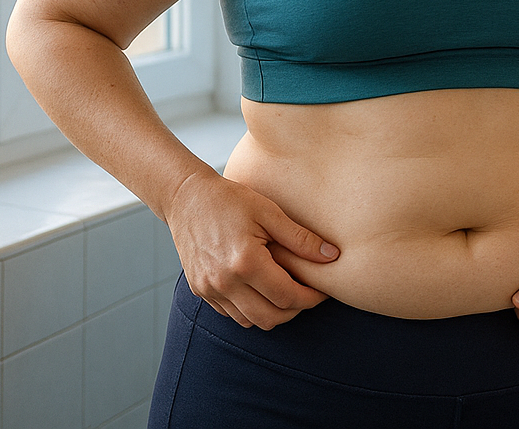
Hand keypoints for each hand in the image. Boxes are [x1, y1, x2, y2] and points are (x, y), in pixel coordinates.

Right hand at [166, 171, 339, 329]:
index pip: (287, 296)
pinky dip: (250, 309)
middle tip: (308, 294)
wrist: (186, 197)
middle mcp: (225, 282)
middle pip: (270, 318)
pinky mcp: (200, 290)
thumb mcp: (270, 212)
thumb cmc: (230, 199)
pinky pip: (231, 314)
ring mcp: (209, 289)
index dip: (310, 298)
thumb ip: (301, 238)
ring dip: (272, 313)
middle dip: (295, 310)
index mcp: (245, 262)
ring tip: (286, 292)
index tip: (323, 290)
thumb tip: (332, 256)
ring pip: (250, 322)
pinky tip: (261, 289)